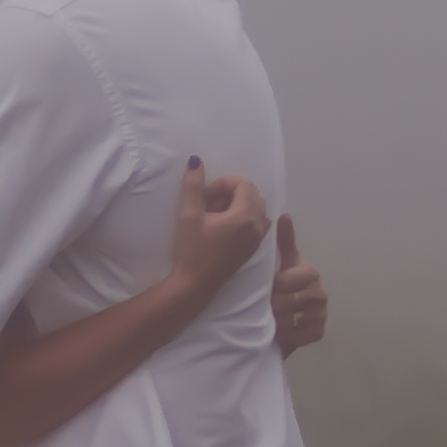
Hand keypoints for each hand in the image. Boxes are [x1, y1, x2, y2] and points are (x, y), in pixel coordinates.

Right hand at [165, 158, 271, 302]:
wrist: (195, 285)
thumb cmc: (191, 250)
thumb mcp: (188, 215)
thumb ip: (193, 186)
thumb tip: (196, 161)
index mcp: (245, 216)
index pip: (243, 183)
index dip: (222, 183)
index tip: (204, 196)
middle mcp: (257, 226)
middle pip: (252, 193)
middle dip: (229, 191)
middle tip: (208, 204)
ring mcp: (257, 238)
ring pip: (256, 207)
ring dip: (236, 203)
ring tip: (214, 214)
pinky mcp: (253, 248)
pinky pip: (256, 222)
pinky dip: (242, 216)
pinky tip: (222, 226)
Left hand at [271, 213, 326, 355]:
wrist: (286, 314)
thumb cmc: (282, 284)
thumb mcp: (281, 262)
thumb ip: (282, 241)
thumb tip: (284, 215)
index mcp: (310, 274)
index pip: (285, 282)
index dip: (272, 286)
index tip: (266, 288)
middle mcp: (320, 293)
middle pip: (286, 303)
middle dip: (272, 305)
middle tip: (265, 305)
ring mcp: (321, 314)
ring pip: (290, 321)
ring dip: (276, 321)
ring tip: (271, 318)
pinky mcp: (319, 332)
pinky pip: (298, 337)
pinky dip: (287, 336)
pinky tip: (280, 331)